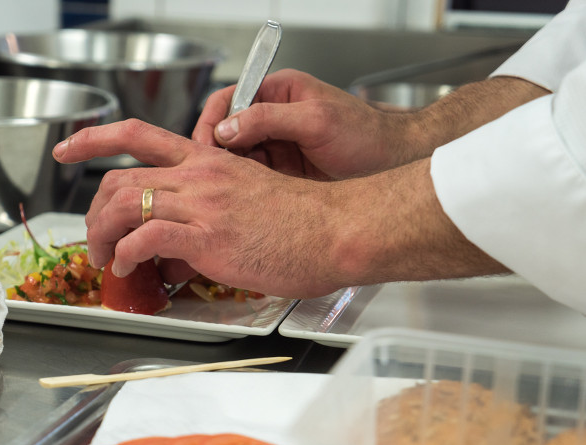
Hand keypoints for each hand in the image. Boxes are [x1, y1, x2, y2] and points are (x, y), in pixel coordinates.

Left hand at [54, 119, 348, 297]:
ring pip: (124, 205)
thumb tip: (176, 243)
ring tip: (104, 258)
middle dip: (92, 211)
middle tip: (92, 237)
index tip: (67, 147)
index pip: (138, 135)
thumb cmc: (301, 222)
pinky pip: (146, 239)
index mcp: (207, 162)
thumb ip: (207, 210)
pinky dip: (126, 256)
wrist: (336, 230)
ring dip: (101, 235)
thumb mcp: (248, 200)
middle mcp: (198, 177)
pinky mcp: (208, 237)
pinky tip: (129, 269)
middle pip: (119, 178)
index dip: (93, 138)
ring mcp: (202, 205)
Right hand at [192, 69, 416, 178]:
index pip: (229, 100)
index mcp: (278, 93)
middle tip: (209, 175)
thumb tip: (228, 128)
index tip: (204, 146)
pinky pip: (250, 177)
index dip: (212, 123)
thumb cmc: (366, 135)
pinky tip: (240, 199)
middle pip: (225, 131)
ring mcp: (275, 145)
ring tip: (223, 190)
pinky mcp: (280, 171)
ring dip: (227, 173)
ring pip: (234, 157)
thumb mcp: (318, 121)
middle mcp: (272, 117)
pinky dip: (241, 187)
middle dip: (214, 153)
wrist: (392, 165)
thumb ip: (270, 119)